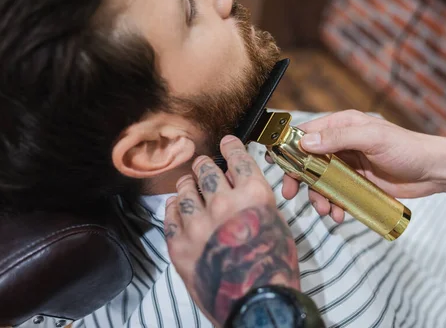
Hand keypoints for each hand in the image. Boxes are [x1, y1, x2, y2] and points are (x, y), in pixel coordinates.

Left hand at [165, 135, 299, 326]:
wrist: (256, 304)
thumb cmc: (272, 268)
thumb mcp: (275, 224)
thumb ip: (255, 200)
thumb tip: (237, 183)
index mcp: (254, 196)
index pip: (238, 159)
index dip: (231, 146)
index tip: (226, 141)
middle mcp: (224, 205)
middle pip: (207, 170)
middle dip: (206, 166)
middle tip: (205, 167)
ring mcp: (199, 225)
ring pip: (186, 189)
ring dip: (189, 184)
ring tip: (190, 185)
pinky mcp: (180, 246)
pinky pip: (170, 216)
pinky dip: (174, 208)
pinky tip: (178, 207)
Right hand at [278, 110, 445, 221]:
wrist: (432, 171)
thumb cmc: (406, 148)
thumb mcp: (373, 138)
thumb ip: (339, 137)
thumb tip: (305, 142)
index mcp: (342, 125)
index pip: (307, 133)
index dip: (288, 147)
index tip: (274, 163)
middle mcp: (341, 144)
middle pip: (307, 160)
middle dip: (298, 178)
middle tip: (290, 194)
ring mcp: (347, 166)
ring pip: (320, 182)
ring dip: (317, 197)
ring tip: (325, 210)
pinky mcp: (355, 184)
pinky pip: (335, 195)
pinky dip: (333, 205)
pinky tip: (339, 214)